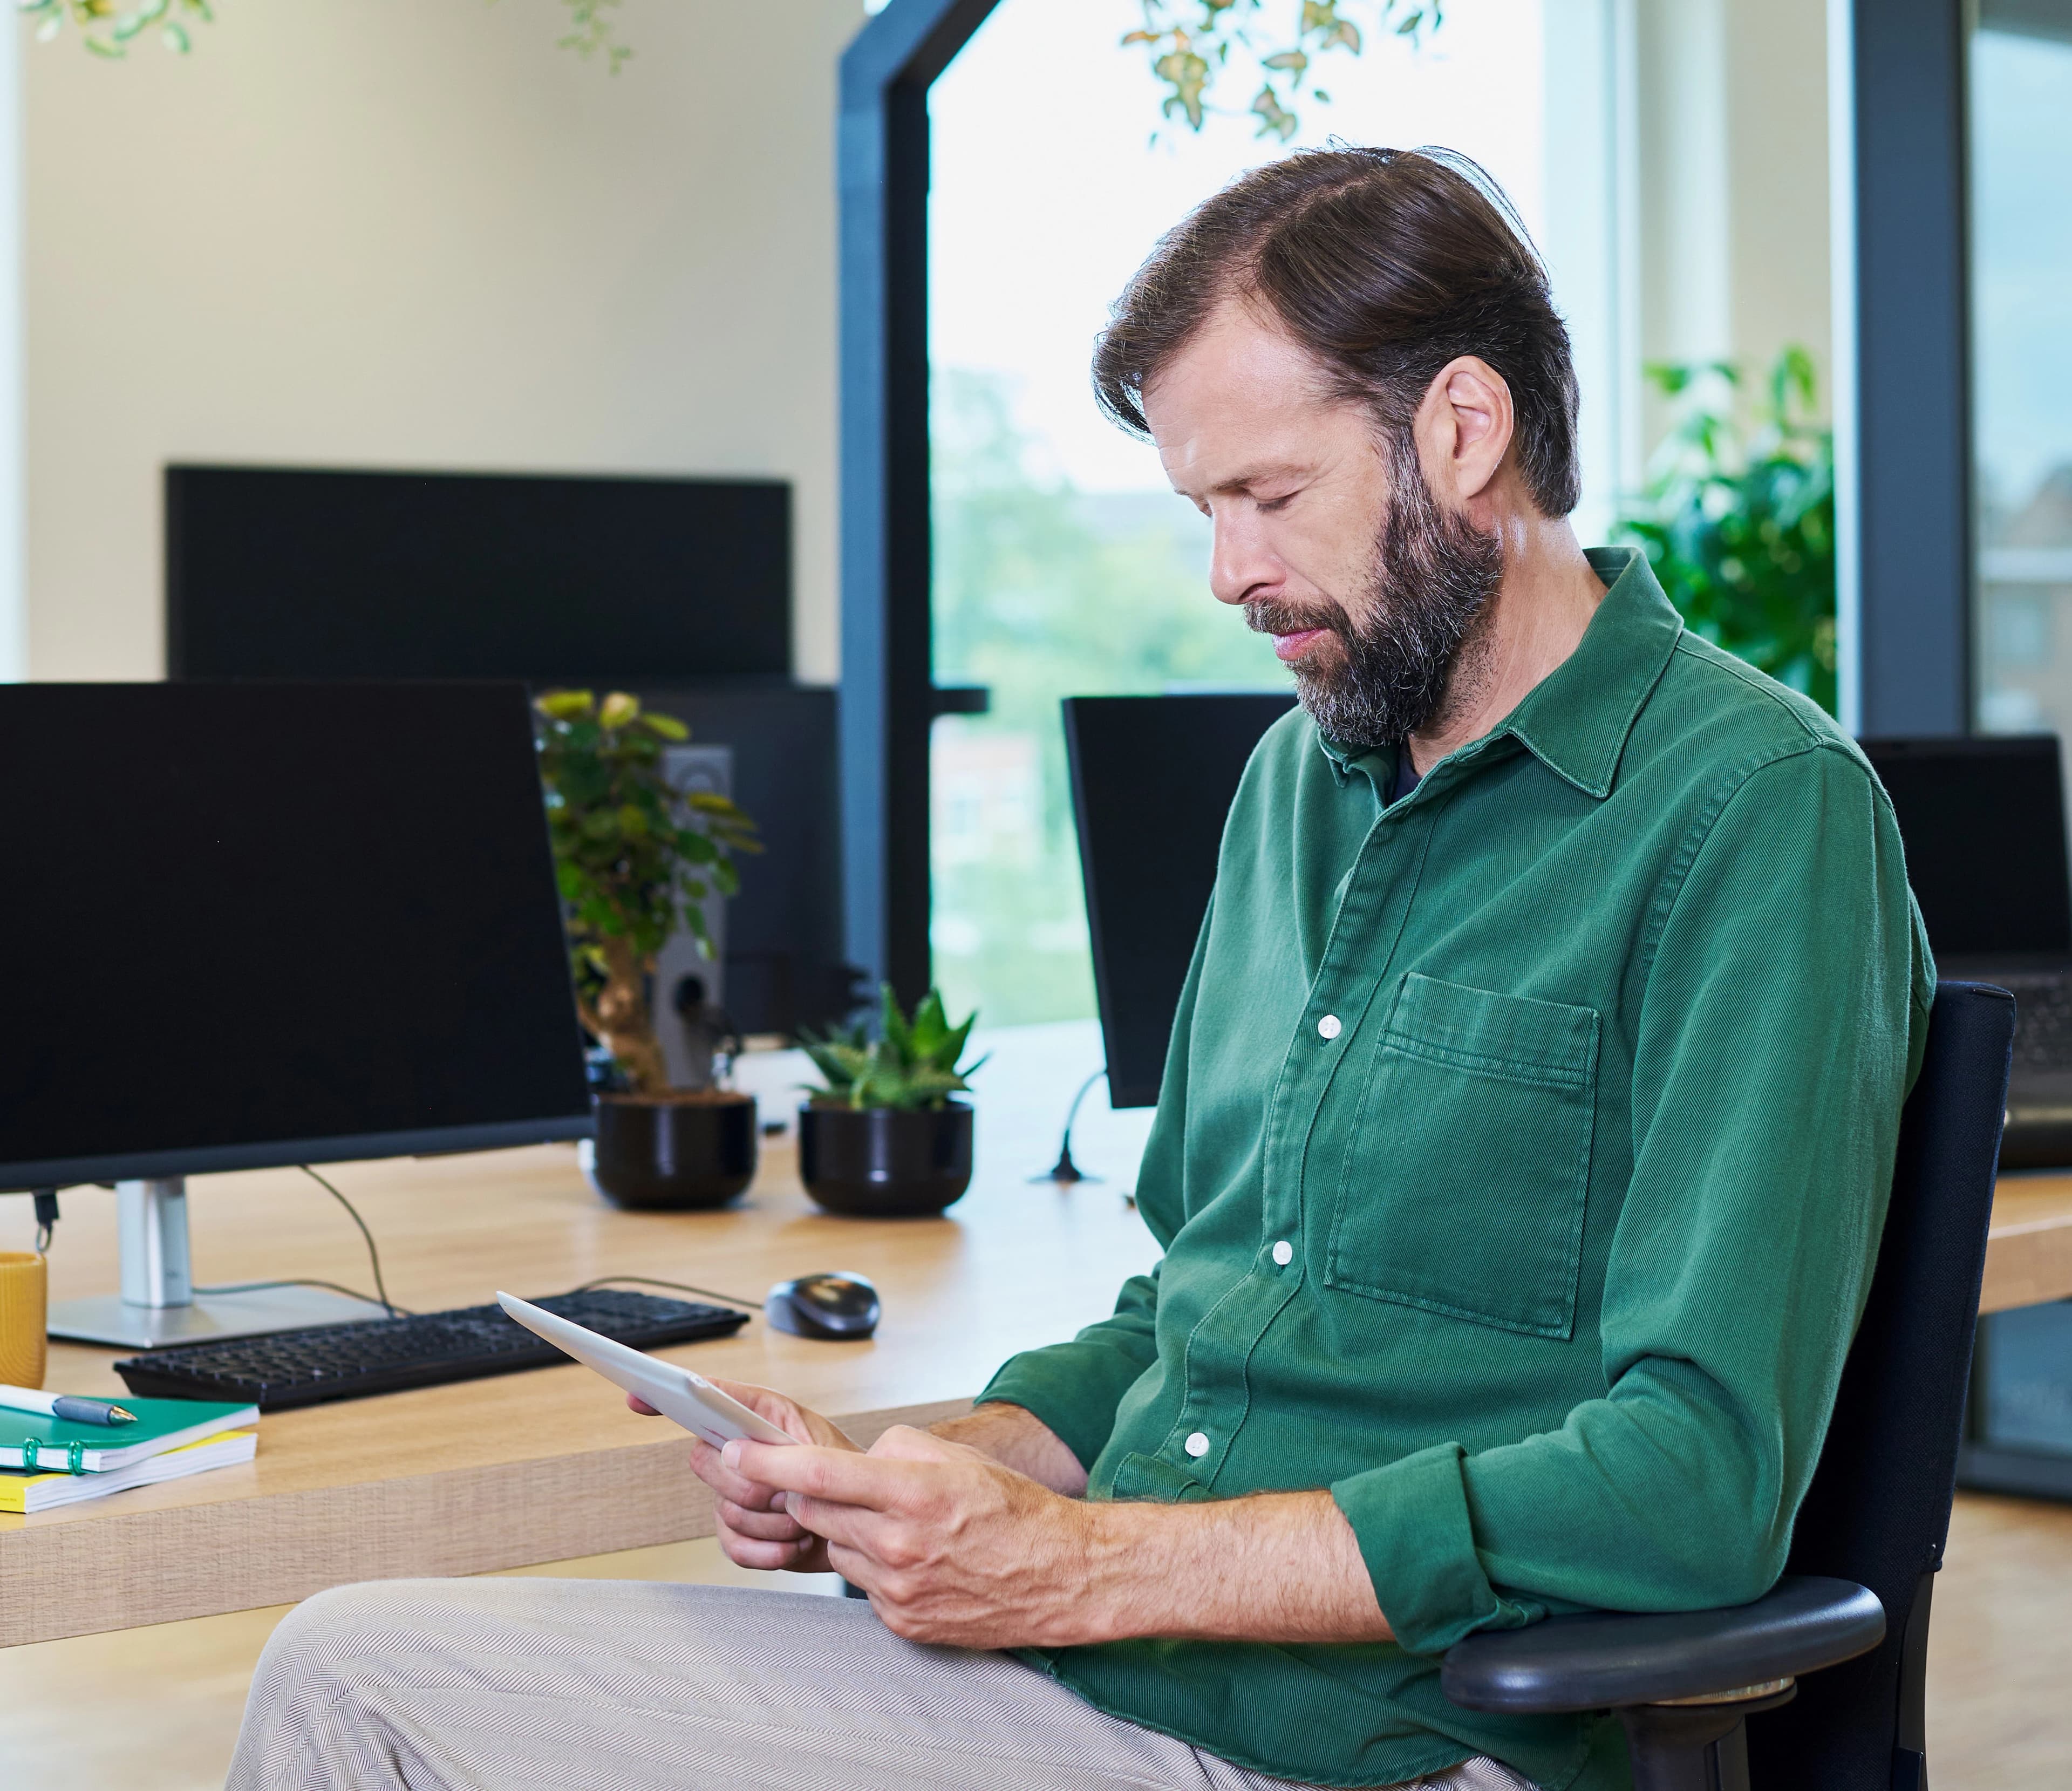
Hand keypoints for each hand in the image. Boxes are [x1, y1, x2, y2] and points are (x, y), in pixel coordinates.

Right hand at [627, 1381, 858, 1572]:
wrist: (862, 1522)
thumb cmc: (844, 1472)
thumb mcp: (817, 1442)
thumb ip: (772, 1442)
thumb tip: (729, 1451)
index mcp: (754, 1418)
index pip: (701, 1399)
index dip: (666, 1396)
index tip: (638, 1396)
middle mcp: (736, 1453)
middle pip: (706, 1464)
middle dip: (753, 1485)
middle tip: (791, 1490)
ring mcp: (733, 1496)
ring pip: (726, 1512)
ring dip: (773, 1521)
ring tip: (804, 1515)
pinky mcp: (740, 1535)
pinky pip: (734, 1548)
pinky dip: (769, 1551)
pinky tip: (792, 1543)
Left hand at [723, 1424, 1099, 1647]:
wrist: (1057, 1575)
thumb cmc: (1011, 1508)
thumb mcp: (954, 1457)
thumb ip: (893, 1450)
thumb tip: (852, 1462)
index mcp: (911, 1494)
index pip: (816, 1475)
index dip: (766, 1462)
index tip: (734, 1450)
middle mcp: (898, 1545)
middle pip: (814, 1512)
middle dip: (812, 1493)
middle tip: (840, 1484)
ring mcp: (897, 1589)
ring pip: (836, 1547)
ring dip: (849, 1530)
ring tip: (897, 1522)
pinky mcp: (900, 1620)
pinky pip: (861, 1583)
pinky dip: (874, 1563)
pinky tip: (913, 1556)